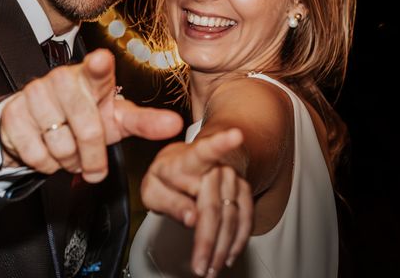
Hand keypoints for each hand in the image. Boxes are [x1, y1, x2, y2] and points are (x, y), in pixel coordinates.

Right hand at [0, 48, 182, 182]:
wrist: (39, 125)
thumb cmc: (85, 117)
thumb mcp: (116, 120)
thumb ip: (145, 122)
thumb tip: (176, 124)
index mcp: (92, 78)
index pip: (97, 69)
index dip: (99, 66)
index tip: (102, 60)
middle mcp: (63, 79)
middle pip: (88, 129)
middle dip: (93, 157)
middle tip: (93, 164)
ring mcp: (35, 94)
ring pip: (61, 145)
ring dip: (69, 161)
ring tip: (69, 151)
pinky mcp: (13, 113)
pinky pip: (37, 153)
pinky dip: (46, 163)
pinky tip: (47, 150)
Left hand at [140, 129, 252, 276]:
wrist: (191, 161)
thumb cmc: (168, 174)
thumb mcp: (153, 185)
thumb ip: (167, 201)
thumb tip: (190, 218)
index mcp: (189, 159)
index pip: (204, 150)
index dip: (220, 143)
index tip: (235, 135)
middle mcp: (215, 166)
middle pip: (214, 206)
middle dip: (208, 241)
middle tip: (200, 267)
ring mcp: (232, 178)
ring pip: (232, 217)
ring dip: (223, 247)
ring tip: (210, 269)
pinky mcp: (243, 190)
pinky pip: (246, 218)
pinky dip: (238, 240)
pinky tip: (228, 256)